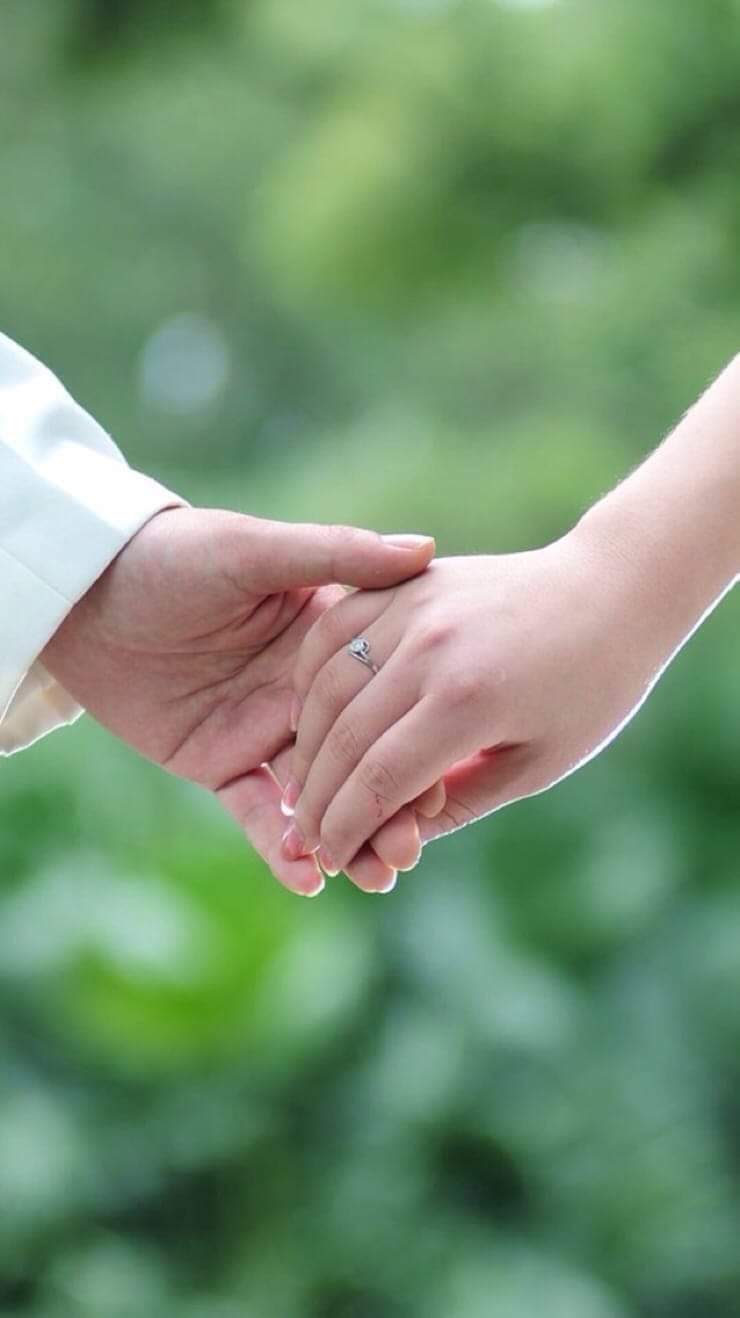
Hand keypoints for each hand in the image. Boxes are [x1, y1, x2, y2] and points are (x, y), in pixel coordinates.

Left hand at [41, 507, 436, 895]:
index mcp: (328, 640)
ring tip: (378, 878)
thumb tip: (423, 549)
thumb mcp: (254, 550)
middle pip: (361, 757)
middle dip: (392, 806)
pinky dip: (280, 847)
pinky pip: (257, 813)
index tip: (447, 783)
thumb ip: (333, 554)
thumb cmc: (173, 555)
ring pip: (318, 795)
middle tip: (411, 850)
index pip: (385, 698)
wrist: (86, 592)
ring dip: (347, 837)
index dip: (418, 741)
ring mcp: (265, 732)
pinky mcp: (222, 764)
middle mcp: (306, 692)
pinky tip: (307, 880)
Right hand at [286, 527, 682, 872]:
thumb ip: (460, 804)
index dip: (347, 828)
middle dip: (315, 798)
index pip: (380, 780)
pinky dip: (312, 676)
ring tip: (303, 784)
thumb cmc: (590, 689)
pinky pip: (334, 628)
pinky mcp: (407, 582)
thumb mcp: (537, 765)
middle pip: (343, 737)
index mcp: (469, 701)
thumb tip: (392, 844)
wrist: (613, 590)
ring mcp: (415, 607)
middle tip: (307, 835)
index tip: (333, 859)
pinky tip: (311, 716)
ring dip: (306, 743)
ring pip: (326, 683)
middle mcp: (431, 649)